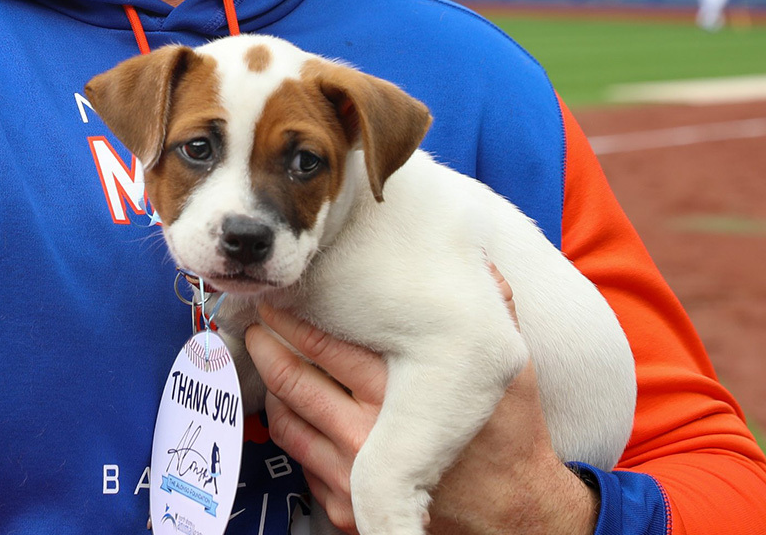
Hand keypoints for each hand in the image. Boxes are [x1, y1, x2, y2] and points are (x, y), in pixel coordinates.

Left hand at [243, 276, 599, 534]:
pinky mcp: (346, 507)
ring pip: (287, 419)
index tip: (281, 297)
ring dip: (270, 383)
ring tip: (264, 353)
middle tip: (258, 318)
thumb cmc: (509, 440)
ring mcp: (351, 477)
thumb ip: (495, 310)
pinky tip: (290, 402)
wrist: (514, 519)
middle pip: (293, 380)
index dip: (292, 318)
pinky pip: (299, 459)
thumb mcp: (510, 368)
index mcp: (397, 394)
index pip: (323, 346)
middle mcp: (367, 435)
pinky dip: (288, 426)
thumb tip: (481, 262)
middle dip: (267, 343)